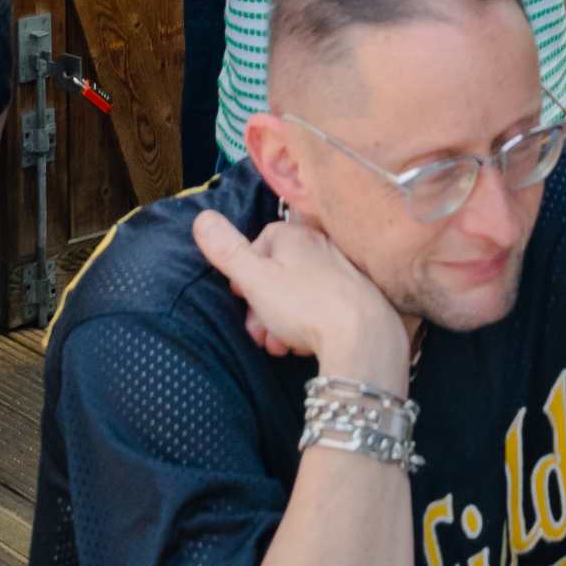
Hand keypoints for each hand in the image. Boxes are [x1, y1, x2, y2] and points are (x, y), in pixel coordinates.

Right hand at [193, 208, 404, 389]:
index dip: (244, 276)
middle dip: (260, 307)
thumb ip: (228, 251)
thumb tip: (202, 217)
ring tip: (279, 347)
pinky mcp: (355, 296)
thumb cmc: (305, 305)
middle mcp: (319, 245)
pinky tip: (302, 346)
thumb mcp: (255, 279)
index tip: (240, 300)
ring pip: (296, 295)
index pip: (258, 245)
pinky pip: (319, 306)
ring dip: (280, 322)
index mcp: (294, 235)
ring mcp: (340, 270)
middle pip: (277, 274)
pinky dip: (306, 325)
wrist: (363, 336)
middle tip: (258, 334)